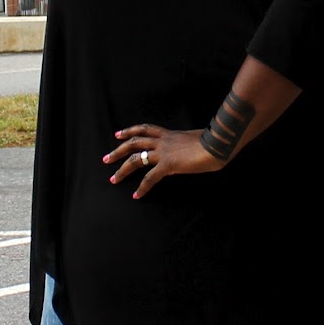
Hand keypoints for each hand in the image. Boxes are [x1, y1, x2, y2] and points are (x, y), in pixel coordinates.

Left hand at [103, 123, 222, 199]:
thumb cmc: (214, 141)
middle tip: (106, 159)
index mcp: (170, 134)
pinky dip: (142, 188)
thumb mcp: (198, 138)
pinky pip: (150, 178)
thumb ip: (189, 143)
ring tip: (113, 179)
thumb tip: (192, 148)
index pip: (146, 129)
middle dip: (118, 150)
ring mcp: (164, 152)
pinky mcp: (168, 165)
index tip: (118, 134)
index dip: (130, 131)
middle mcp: (163, 141)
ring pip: (136, 159)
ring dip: (122, 169)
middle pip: (134, 142)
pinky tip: (136, 195)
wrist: (217, 144)